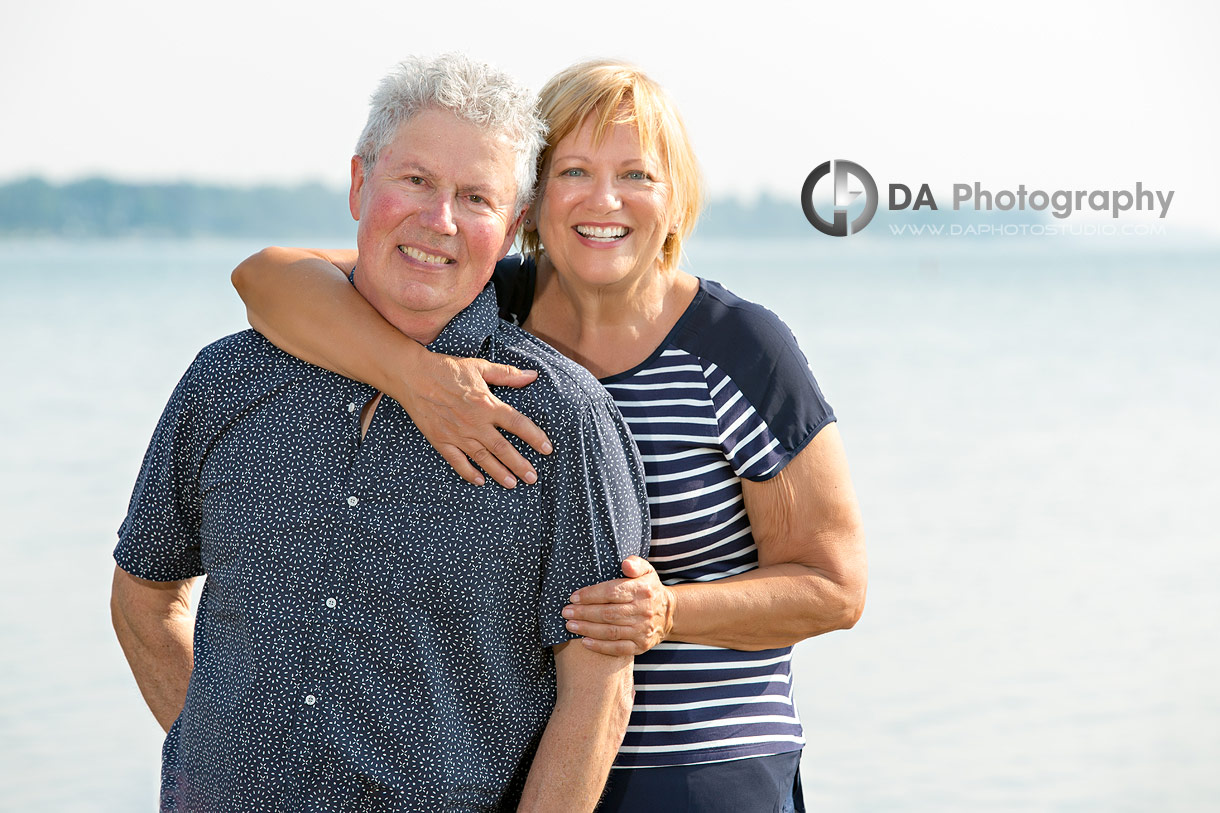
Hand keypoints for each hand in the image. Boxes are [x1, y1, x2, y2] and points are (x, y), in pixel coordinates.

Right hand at [401, 354, 552, 488]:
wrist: (413, 376)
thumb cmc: (448, 369)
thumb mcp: (480, 367)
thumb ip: (507, 375)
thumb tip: (532, 375)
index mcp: (487, 404)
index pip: (518, 424)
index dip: (535, 437)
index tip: (547, 449)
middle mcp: (475, 423)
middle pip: (503, 448)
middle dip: (520, 464)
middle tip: (533, 478)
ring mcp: (457, 434)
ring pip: (483, 458)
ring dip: (499, 472)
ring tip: (513, 484)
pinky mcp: (441, 440)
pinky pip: (457, 461)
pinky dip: (469, 473)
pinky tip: (480, 481)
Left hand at [563, 556, 674, 655]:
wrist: (668, 614)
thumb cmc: (649, 589)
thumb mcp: (647, 571)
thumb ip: (635, 564)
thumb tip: (625, 564)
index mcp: (643, 590)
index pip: (612, 592)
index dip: (590, 595)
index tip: (574, 597)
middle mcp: (643, 611)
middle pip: (608, 613)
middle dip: (584, 613)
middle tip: (566, 612)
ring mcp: (642, 631)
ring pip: (610, 631)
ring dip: (587, 629)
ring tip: (570, 625)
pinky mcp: (641, 646)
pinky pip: (617, 648)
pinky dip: (600, 647)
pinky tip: (584, 642)